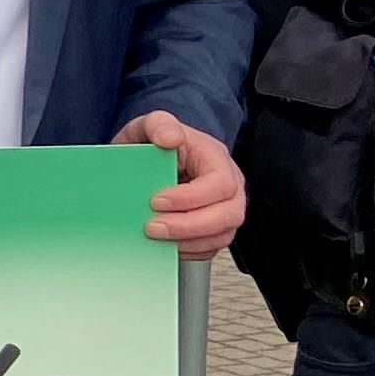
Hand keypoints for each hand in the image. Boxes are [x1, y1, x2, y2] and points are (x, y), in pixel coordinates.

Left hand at [117, 110, 246, 261]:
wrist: (146, 162)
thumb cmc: (152, 144)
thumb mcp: (147, 126)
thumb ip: (157, 124)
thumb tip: (169, 137)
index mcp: (215, 157)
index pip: (219, 183)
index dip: (191, 198)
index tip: (156, 201)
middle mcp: (228, 184)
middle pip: (228, 214)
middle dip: (188, 226)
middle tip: (152, 227)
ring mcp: (224, 208)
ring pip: (222, 235)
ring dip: (187, 241)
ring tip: (155, 237)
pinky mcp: (214, 228)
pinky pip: (210, 248)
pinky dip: (188, 251)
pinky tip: (165, 244)